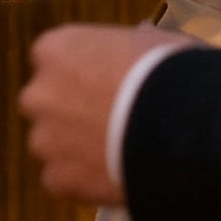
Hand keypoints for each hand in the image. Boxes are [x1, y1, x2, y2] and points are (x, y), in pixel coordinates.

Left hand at [19, 22, 186, 204]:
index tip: (107, 87)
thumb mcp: (154, 41)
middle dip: (71, 113)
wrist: (183, 127)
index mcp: (54, 49)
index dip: (82, 76)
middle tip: (111, 124)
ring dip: (75, 150)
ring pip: (52, 144)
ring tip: (119, 156)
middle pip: (47, 103)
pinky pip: (64, 181)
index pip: (54, 61)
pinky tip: (116, 179)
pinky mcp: (58, 179)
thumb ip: (132, 42)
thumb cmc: (171, 72)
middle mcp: (37, 92)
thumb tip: (140, 37)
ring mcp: (44, 138)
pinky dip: (85, 183)